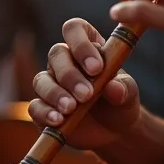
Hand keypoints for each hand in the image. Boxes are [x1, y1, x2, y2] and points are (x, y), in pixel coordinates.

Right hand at [28, 19, 141, 150]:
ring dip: (55, 94)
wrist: (114, 134)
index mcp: (87, 47)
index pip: (74, 29)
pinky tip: (58, 121)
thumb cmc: (120, 104)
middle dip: (70, 75)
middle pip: (56, 54)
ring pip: (41, 80)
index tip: (96, 68)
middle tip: (87, 94)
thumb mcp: (128, 95)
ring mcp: (51, 83)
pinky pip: (35, 106)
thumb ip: (124, 88)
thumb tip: (113, 88)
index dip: (81, 44)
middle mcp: (65, 61)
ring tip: (71, 109)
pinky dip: (45, 113)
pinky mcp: (43, 108)